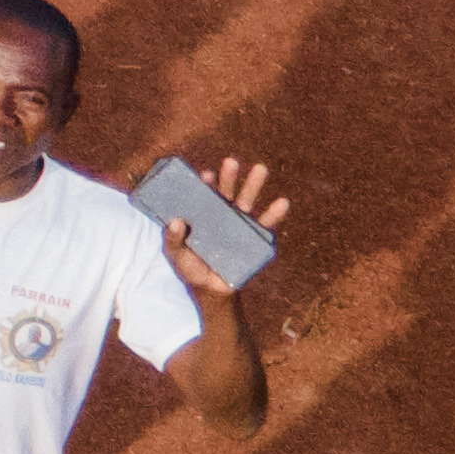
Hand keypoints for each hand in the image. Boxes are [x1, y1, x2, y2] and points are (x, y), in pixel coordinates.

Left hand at [171, 157, 292, 296]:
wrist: (211, 291)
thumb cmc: (190, 268)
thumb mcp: (175, 255)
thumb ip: (172, 239)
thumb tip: (175, 221)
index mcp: (201, 213)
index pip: (203, 193)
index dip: (205, 182)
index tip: (206, 175)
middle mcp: (221, 214)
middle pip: (226, 191)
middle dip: (229, 176)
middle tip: (231, 162)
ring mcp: (239, 225)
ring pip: (247, 201)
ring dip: (253, 185)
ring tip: (260, 169)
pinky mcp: (254, 239)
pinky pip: (267, 225)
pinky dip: (275, 213)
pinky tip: (282, 202)